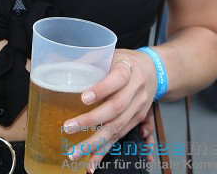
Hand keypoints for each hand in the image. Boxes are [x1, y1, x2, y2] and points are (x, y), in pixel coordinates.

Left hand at [61, 50, 157, 170]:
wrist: (154, 71)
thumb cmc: (126, 61)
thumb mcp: (111, 54)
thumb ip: (90, 60)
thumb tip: (62, 67)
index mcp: (129, 70)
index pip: (117, 80)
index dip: (101, 90)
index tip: (84, 98)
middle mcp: (136, 91)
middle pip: (116, 108)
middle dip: (91, 121)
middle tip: (69, 127)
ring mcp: (138, 108)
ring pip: (117, 128)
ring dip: (95, 143)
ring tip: (75, 153)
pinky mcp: (136, 121)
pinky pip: (120, 137)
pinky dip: (105, 150)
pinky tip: (92, 162)